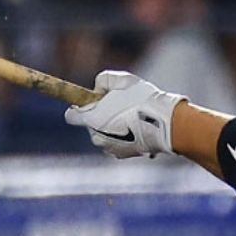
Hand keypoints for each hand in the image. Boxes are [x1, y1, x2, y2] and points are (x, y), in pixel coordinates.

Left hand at [64, 71, 187, 158]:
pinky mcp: (124, 155)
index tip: (93, 102)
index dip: (80, 107)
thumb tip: (98, 88)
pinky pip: (120, 144)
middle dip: (101, 117)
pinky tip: (141, 129)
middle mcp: (96, 137)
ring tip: (134, 118)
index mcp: (91, 119)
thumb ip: (103, 81)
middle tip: (121, 107)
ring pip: (106, 136)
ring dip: (114, 128)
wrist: (165, 125)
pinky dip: (126, 138)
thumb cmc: (142, 101)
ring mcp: (110, 149)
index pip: (71, 116)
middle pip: (91, 126)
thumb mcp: (121, 79)